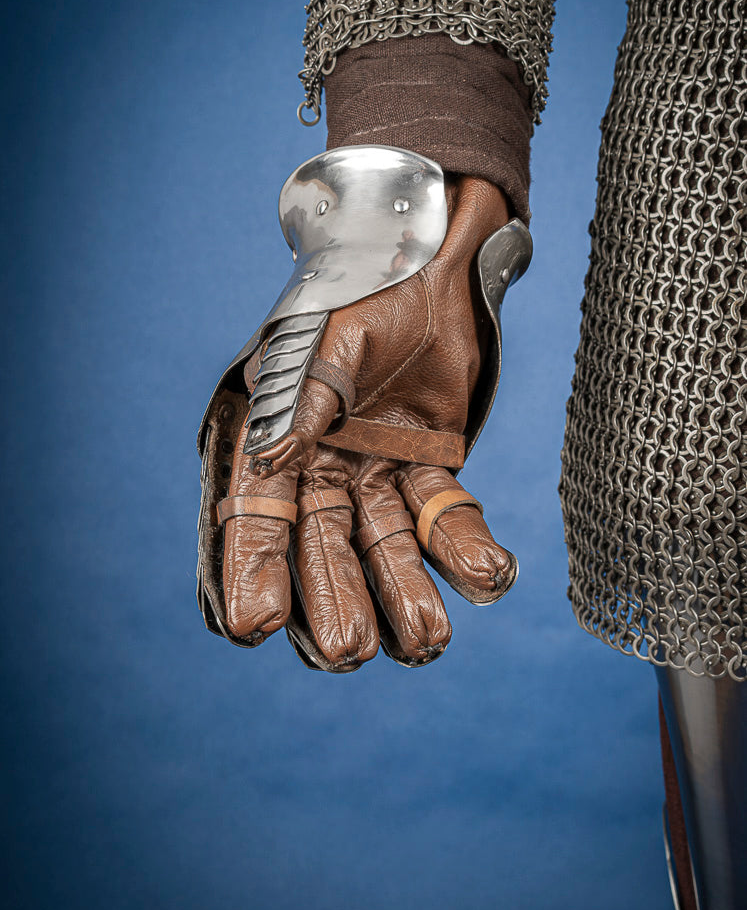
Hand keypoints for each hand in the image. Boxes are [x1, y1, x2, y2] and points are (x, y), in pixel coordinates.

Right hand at [221, 176, 517, 671]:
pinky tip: (491, 576)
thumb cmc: (363, 286)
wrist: (428, 259)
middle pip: (316, 551)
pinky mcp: (426, 468)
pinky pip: (444, 516)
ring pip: (382, 548)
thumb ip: (302, 397)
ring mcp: (369, 474)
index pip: (247, 521)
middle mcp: (310, 470)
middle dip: (331, 601)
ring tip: (428, 642)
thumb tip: (273, 460)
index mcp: (261, 441)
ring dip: (403, 595)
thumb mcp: (326, 336)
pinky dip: (466, 548)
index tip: (256, 623)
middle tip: (348, 650)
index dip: (247, 571)